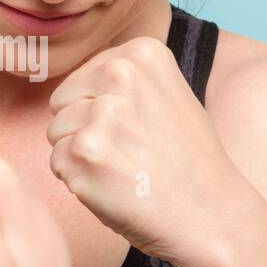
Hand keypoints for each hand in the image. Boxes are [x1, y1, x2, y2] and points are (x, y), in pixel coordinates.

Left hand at [46, 35, 239, 265]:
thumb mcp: (167, 95)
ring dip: (81, 156)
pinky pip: (57, 163)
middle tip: (128, 152)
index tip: (137, 129)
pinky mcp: (85, 152)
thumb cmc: (187, 161)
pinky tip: (114, 186)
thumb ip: (124, 80)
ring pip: (57, 133)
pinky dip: (78, 181)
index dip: (101, 110)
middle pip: (62, 102)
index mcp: (141, 54)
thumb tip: (76, 85)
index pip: (82, 79)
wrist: (209, 213)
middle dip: (83, 129)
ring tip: (123, 169)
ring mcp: (101, 114)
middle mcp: (120, 74)